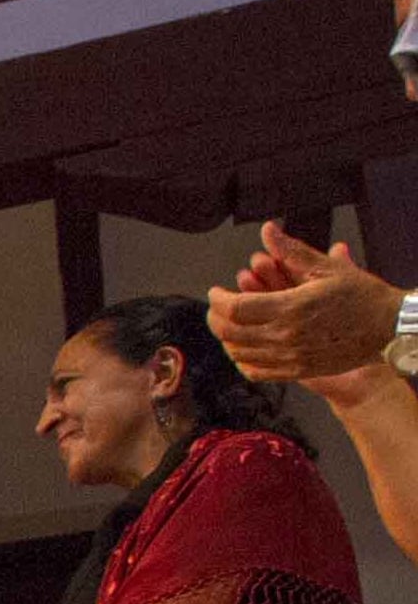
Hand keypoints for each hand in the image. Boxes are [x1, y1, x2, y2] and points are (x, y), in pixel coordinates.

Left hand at [207, 224, 403, 382]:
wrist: (388, 326)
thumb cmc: (361, 296)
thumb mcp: (327, 268)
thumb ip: (291, 251)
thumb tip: (268, 231)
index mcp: (291, 308)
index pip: (236, 308)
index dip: (218, 299)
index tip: (216, 291)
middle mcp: (286, 336)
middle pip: (230, 332)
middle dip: (215, 317)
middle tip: (217, 306)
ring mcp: (290, 358)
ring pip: (239, 353)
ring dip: (227, 337)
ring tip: (230, 323)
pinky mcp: (297, 371)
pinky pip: (256, 371)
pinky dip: (242, 359)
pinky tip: (244, 346)